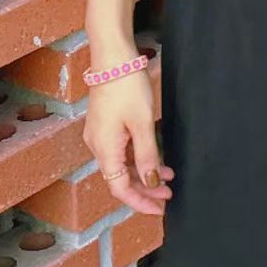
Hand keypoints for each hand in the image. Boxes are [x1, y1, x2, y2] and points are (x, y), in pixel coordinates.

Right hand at [83, 62, 173, 216]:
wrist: (112, 56)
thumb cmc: (126, 86)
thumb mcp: (142, 124)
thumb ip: (147, 155)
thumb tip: (152, 181)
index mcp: (104, 149)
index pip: (120, 189)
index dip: (140, 202)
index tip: (160, 210)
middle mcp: (97, 145)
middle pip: (120, 179)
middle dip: (145, 189)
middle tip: (169, 195)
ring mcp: (100, 134)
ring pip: (121, 165)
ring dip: (144, 173)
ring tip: (169, 177)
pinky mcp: (105, 124)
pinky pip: (120, 150)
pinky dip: (138, 158)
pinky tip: (156, 157)